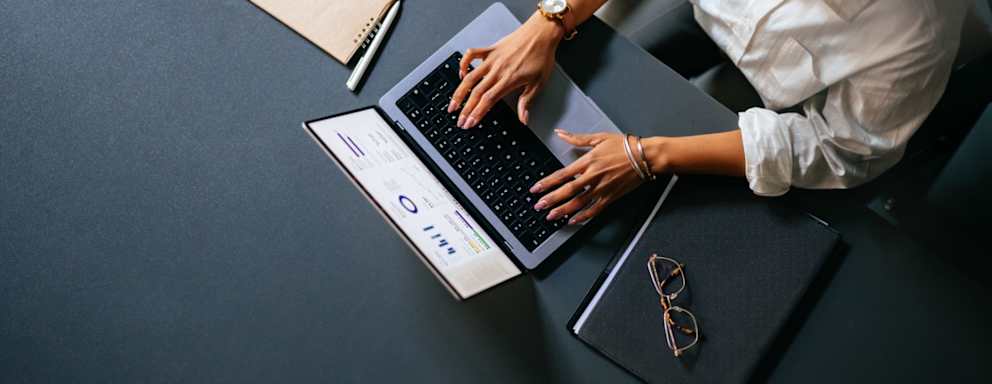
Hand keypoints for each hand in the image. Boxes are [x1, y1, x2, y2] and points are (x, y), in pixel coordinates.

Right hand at [448, 12, 564, 127]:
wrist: (542, 33)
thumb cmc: (542, 56)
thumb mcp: (538, 83)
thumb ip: (527, 102)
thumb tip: (523, 119)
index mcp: (509, 80)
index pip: (488, 101)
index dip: (477, 114)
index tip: (470, 123)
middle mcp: (498, 70)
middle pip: (476, 93)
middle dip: (466, 109)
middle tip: (459, 120)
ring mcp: (492, 59)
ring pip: (470, 77)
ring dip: (459, 92)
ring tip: (452, 104)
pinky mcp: (490, 49)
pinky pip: (471, 54)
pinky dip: (463, 63)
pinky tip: (460, 73)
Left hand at [530, 130, 648, 224]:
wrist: (645, 156)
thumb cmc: (624, 146)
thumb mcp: (599, 137)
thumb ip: (577, 138)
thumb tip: (561, 133)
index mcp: (588, 161)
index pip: (562, 174)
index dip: (547, 183)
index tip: (536, 189)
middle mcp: (593, 176)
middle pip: (567, 191)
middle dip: (551, 200)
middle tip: (538, 206)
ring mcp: (602, 188)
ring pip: (578, 203)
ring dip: (563, 210)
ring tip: (551, 216)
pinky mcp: (611, 196)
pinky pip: (594, 210)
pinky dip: (583, 216)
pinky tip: (573, 220)